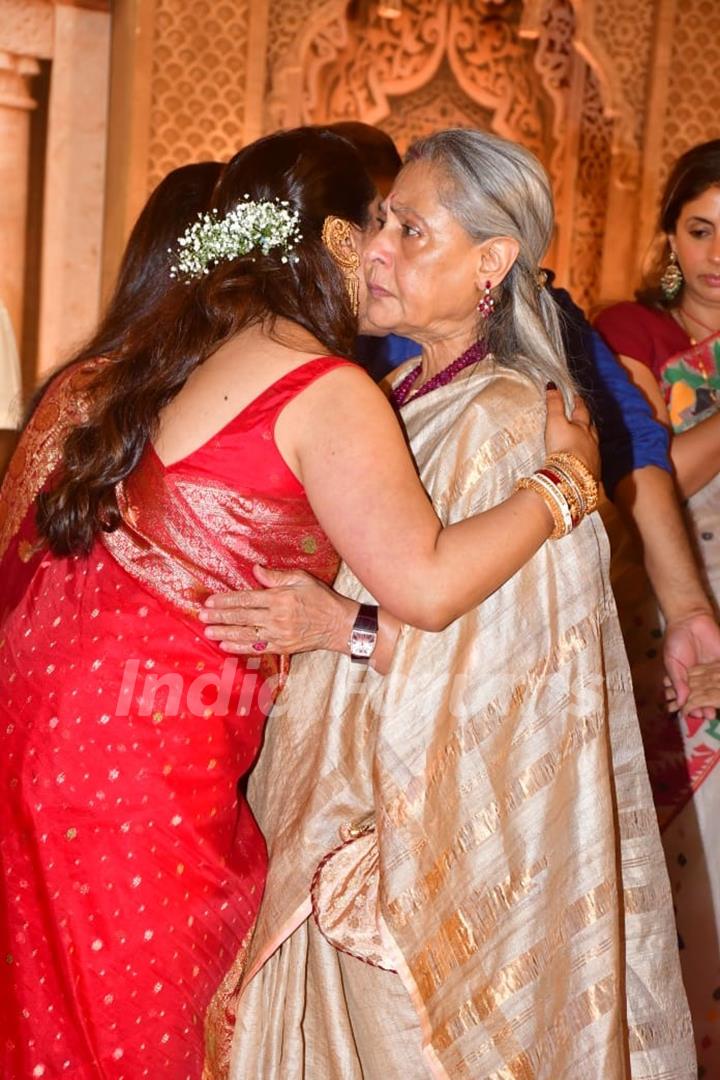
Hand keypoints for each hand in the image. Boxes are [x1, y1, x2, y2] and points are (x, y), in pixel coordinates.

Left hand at [198, 564, 358, 654]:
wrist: (339, 625)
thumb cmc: (321, 599)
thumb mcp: (302, 579)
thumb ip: (277, 576)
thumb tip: (255, 570)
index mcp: (280, 598)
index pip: (247, 599)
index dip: (227, 600)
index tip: (211, 601)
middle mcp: (277, 617)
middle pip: (242, 617)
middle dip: (220, 616)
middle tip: (202, 615)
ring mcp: (279, 635)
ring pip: (245, 634)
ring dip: (224, 632)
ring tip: (208, 630)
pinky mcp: (282, 647)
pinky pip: (256, 648)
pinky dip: (239, 647)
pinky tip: (225, 645)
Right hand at [544, 387, 599, 479]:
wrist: (573, 476)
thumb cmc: (564, 446)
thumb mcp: (555, 422)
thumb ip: (554, 405)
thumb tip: (552, 386)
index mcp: (582, 427)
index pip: (581, 410)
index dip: (578, 402)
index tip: (577, 396)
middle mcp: (591, 441)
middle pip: (591, 427)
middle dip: (587, 421)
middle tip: (584, 416)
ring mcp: (594, 457)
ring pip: (593, 444)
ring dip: (589, 440)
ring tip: (585, 438)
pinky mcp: (592, 472)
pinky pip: (592, 460)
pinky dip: (588, 457)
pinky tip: (584, 460)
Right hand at [663, 610, 719, 717]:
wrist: (690, 619)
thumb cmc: (676, 641)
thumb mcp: (672, 662)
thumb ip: (677, 681)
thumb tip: (681, 701)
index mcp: (686, 679)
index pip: (689, 697)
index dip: (690, 707)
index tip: (691, 715)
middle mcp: (700, 678)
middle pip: (704, 697)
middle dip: (705, 707)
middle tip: (707, 715)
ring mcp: (713, 671)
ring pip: (716, 690)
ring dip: (716, 700)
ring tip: (715, 710)